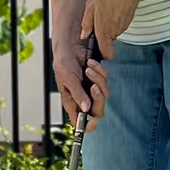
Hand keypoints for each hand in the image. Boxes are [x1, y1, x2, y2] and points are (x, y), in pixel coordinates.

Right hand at [50, 0, 107, 127]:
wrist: (71, 43)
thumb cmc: (64, 61)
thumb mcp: (67, 78)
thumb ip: (77, 94)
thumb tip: (85, 109)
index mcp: (73, 101)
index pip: (81, 122)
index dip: (88, 126)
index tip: (94, 121)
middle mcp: (84, 97)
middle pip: (97, 109)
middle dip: (97, 99)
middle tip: (92, 87)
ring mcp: (92, 88)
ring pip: (104, 94)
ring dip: (97, 80)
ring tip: (88, 68)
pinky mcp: (99, 78)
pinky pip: (106, 80)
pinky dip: (100, 71)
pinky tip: (91, 63)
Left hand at [84, 0, 142, 61]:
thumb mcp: (91, 5)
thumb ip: (86, 23)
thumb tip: (84, 35)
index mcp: (104, 31)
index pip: (107, 53)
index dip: (102, 53)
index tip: (97, 46)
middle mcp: (115, 32)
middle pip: (107, 39)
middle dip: (101, 30)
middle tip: (97, 15)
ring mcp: (123, 26)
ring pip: (112, 30)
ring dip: (107, 22)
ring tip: (105, 7)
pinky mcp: (128, 19)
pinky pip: (118, 23)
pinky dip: (114, 17)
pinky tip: (112, 4)